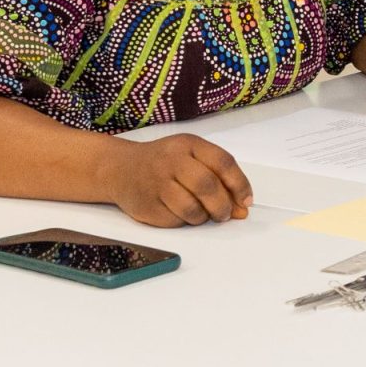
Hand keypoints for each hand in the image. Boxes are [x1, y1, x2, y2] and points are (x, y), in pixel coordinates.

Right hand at [100, 134, 253, 227]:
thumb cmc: (164, 162)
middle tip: (225, 214)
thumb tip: (242, 208)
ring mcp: (157, 183)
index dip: (239, 185)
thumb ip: (219, 178)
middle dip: (223, 206)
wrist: (119, 168)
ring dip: (204, 217)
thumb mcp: (192, 158)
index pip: (223, 163)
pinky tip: (179, 212)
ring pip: (192, 208)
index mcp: (188, 144)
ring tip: (202, 214)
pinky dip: (185, 221)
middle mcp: (172, 161)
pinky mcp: (146, 205)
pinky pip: (175, 220)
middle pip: (207, 186)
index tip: (246, 201)